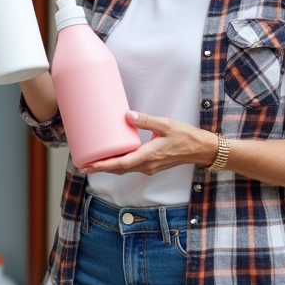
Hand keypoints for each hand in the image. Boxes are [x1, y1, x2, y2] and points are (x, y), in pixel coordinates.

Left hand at [81, 111, 216, 175]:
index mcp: (148, 156)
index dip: (103, 165)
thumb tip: (128, 115)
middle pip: (119, 169)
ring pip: (125, 169)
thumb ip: (146, 120)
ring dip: (109, 167)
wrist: (201, 149)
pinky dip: (119, 165)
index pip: (121, 164)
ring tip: (93, 162)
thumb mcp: (166, 124)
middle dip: (100, 168)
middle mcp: (147, 165)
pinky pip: (132, 167)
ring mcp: (149, 167)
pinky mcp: (152, 165)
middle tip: (83, 165)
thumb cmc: (186, 137)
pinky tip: (113, 157)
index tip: (89, 165)